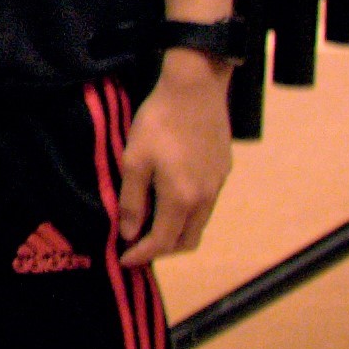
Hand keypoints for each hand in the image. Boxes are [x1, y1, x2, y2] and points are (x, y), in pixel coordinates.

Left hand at [116, 51, 235, 266]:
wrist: (195, 88)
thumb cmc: (158, 122)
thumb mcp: (133, 160)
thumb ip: (131, 201)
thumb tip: (129, 234)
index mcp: (181, 199)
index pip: (162, 242)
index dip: (141, 255)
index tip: (124, 260)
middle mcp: (205, 198)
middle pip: (186, 241)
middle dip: (162, 249)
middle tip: (138, 243)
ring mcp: (219, 185)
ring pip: (199, 224)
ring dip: (177, 231)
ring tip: (152, 222)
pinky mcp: (224, 170)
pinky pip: (207, 204)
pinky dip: (189, 212)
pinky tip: (172, 197)